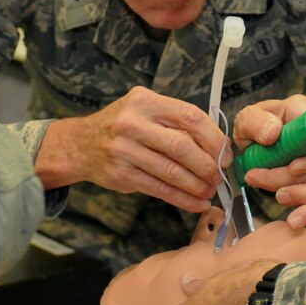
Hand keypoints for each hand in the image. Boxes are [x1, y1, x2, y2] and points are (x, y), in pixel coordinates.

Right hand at [35, 86, 226, 210]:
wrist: (80, 144)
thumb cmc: (122, 125)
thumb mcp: (145, 109)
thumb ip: (175, 122)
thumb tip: (217, 146)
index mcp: (146, 101)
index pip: (190, 116)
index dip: (213, 137)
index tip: (225, 153)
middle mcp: (133, 123)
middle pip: (182, 146)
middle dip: (208, 165)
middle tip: (220, 175)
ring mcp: (125, 150)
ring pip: (172, 172)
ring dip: (197, 185)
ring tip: (210, 191)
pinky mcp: (122, 175)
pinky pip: (160, 189)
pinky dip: (182, 199)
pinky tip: (196, 203)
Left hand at [232, 95, 305, 228]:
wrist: (259, 140)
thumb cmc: (258, 126)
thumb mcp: (248, 118)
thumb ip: (256, 121)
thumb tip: (272, 133)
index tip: (292, 167)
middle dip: (291, 179)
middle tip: (258, 179)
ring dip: (302, 195)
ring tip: (277, 198)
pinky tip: (294, 221)